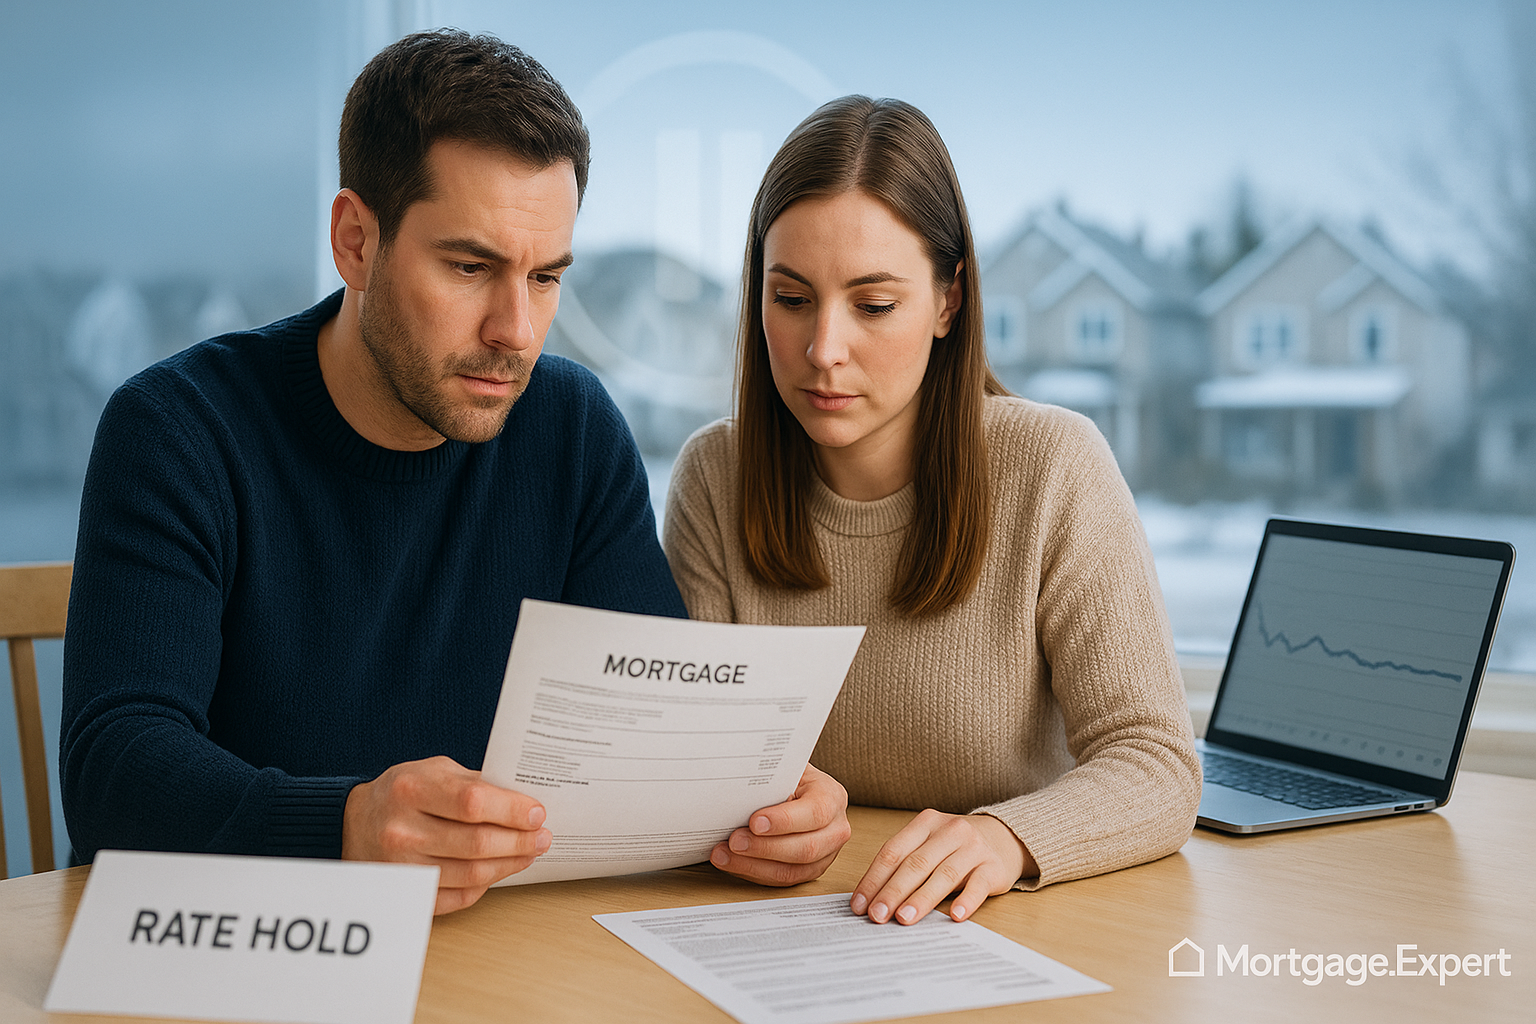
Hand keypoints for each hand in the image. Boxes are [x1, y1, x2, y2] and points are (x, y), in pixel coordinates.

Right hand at [342, 755, 550, 914]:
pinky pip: (458, 898)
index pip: (473, 803)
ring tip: (529, 853)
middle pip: (477, 844)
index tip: (537, 813)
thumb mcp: (434, 771)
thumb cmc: (404, 792)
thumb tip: (525, 802)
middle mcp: (402, 830)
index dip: (512, 811)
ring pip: (472, 875)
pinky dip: (485, 886)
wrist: (354, 822)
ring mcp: (402, 867)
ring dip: (510, 865)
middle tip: (542, 837)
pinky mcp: (407, 893)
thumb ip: (475, 784)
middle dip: (520, 842)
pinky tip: (499, 870)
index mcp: (412, 790)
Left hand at [709, 764, 850, 885]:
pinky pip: (782, 880)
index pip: (815, 812)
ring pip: (792, 871)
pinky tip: (733, 862)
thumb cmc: (788, 777)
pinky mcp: (810, 871)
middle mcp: (835, 828)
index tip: (754, 822)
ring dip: (753, 865)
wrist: (798, 789)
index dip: (784, 820)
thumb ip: (770, 778)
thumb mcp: (784, 769)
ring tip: (724, 855)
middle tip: (734, 840)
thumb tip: (738, 786)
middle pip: (806, 848)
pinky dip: (753, 872)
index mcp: (832, 796)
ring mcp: (826, 854)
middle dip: (764, 847)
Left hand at [851, 810, 1035, 923]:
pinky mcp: (994, 867)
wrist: (1005, 837)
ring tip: (905, 918)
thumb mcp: (930, 844)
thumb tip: (872, 900)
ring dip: (921, 899)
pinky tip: (954, 915)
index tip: (860, 905)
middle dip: (893, 892)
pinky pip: (978, 885)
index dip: (874, 879)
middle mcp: (949, 831)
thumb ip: (905, 864)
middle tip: (877, 915)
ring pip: (943, 874)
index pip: (893, 851)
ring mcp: (973, 848)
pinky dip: (966, 900)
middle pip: (916, 864)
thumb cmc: (957, 846)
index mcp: (926, 824)